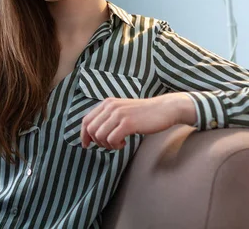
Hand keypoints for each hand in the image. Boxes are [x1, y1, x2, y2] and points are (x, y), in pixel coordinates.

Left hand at [80, 93, 195, 149]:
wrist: (165, 109)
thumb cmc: (144, 114)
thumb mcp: (122, 111)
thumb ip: (108, 117)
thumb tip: (93, 133)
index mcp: (107, 103)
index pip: (86, 120)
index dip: (83, 134)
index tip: (86, 145)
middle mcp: (110, 106)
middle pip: (91, 130)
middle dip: (98, 142)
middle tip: (110, 145)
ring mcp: (118, 114)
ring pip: (100, 136)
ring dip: (107, 145)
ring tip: (119, 143)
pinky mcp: (128, 123)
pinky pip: (112, 139)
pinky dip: (116, 145)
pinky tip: (124, 143)